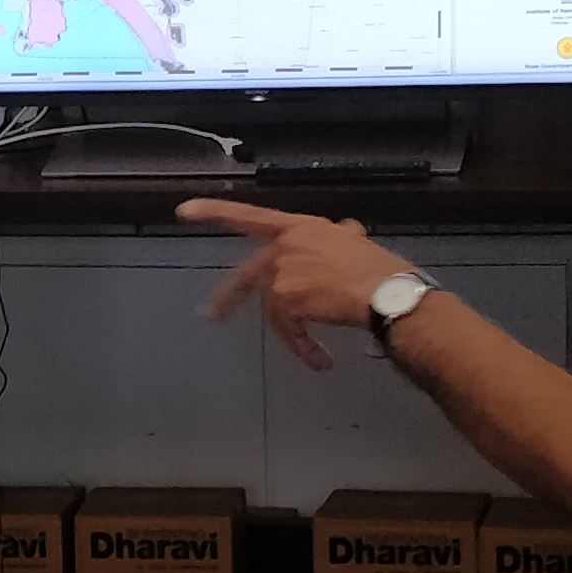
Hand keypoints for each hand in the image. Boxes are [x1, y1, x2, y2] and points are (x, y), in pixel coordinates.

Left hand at [178, 198, 407, 372]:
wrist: (386, 292)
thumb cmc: (379, 268)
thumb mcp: (355, 243)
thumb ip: (340, 240)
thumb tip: (347, 233)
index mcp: (300, 228)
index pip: (251, 216)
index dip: (216, 212)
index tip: (185, 211)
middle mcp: (285, 248)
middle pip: (248, 275)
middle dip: (230, 298)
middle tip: (213, 315)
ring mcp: (282, 274)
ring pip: (276, 310)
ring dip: (294, 334)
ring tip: (315, 354)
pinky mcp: (286, 301)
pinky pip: (290, 331)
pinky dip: (304, 348)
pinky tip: (321, 361)